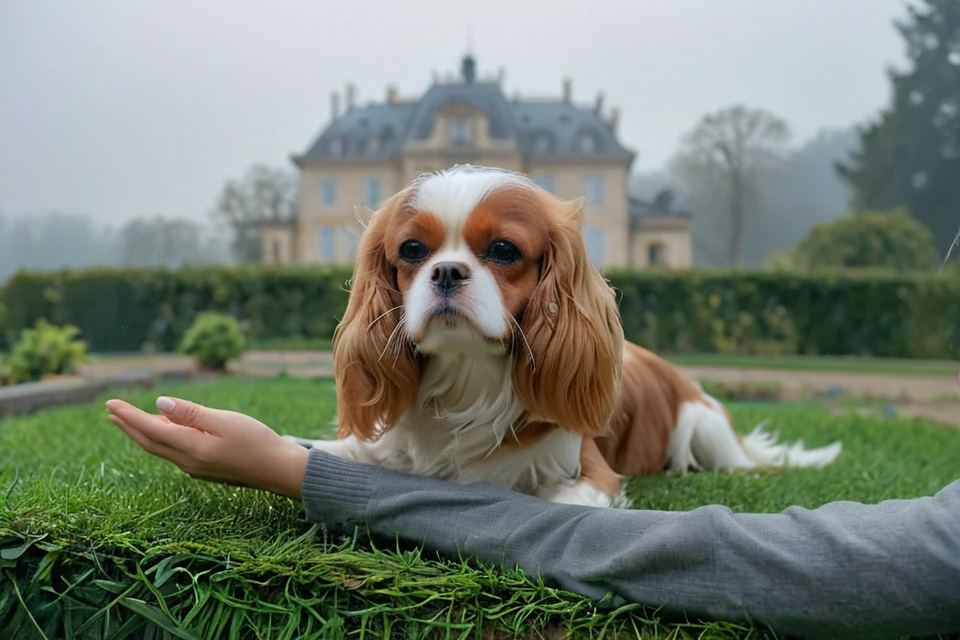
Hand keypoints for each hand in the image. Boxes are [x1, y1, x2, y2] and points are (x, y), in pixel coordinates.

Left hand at [105, 396, 309, 500]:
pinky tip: (163, 430)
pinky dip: (160, 439)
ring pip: (160, 448)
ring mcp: (195, 468)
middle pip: (149, 442)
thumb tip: (159, 404)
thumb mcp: (225, 420)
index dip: (129, 416)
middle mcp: (188, 461)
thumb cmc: (256, 441)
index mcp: (191, 448)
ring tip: (129, 420)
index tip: (110, 404)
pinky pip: (173, 452)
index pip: (151, 429)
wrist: (278, 469)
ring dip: (142, 433)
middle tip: (110, 411)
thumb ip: (191, 413)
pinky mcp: (204, 469)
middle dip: (128, 426)